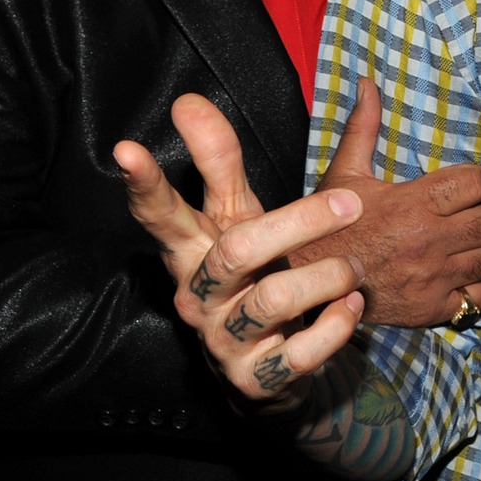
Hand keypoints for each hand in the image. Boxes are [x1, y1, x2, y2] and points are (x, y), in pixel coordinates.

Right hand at [116, 94, 366, 408]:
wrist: (270, 371)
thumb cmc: (253, 277)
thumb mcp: (238, 218)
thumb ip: (218, 163)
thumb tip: (188, 100)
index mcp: (191, 252)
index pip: (160, 215)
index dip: (144, 185)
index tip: (125, 149)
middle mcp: (198, 296)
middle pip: (237, 249)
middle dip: (301, 221)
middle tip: (350, 202)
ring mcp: (223, 342)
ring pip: (274, 300)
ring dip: (327, 275)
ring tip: (354, 267)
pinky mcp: (256, 380)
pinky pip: (302, 351)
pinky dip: (337, 324)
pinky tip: (350, 305)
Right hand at [292, 77, 480, 326]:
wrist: (305, 284)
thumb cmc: (328, 228)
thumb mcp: (344, 175)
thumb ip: (363, 129)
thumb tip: (368, 84)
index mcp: (412, 203)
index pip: (476, 184)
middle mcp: (428, 240)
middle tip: (476, 212)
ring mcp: (432, 277)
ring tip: (470, 241)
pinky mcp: (432, 308)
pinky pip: (477, 296)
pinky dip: (477, 285)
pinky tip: (463, 274)